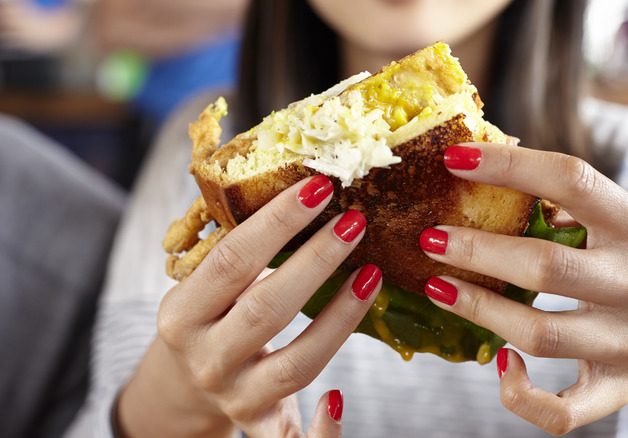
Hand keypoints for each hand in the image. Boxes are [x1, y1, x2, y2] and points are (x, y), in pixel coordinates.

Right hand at [117, 175, 382, 436]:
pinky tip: (340, 399)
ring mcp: (235, 396)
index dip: (277, 222)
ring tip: (371, 275)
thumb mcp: (206, 285)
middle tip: (355, 222)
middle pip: (267, 308)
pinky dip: (321, 431)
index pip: (232, 260)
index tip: (318, 186)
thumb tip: (306, 189)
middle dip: (316, 260)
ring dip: (340, 318)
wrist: (185, 385)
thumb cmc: (209, 317)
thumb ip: (241, 251)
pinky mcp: (261, 424)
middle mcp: (205, 358)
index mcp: (182, 313)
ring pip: (297, 363)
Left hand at [420, 143, 627, 433]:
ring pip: (540, 334)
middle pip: (546, 267)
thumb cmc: (623, 259)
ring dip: (478, 310)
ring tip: (436, 285)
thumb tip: (478, 159)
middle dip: (477, 250)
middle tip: (430, 238)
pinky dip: (520, 393)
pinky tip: (499, 363)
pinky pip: (560, 409)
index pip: (572, 180)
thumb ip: (558, 195)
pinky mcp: (616, 390)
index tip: (453, 158)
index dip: (509, 166)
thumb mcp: (611, 219)